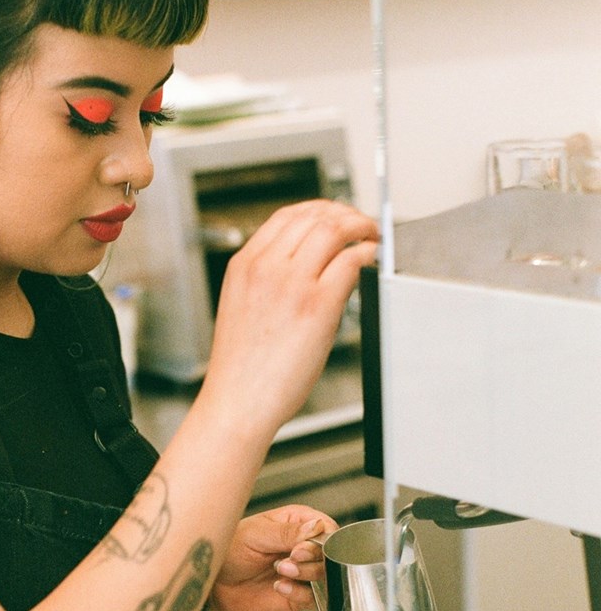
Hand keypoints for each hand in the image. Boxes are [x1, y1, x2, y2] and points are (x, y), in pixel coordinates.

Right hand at [202, 200, 377, 439]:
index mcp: (245, 266)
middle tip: (362, 225)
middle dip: (346, 214)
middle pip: (313, 216)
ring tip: (372, 238)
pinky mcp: (317, 305)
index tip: (336, 216)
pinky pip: (350, 262)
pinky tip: (372, 261)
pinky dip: (367, 255)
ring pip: (333, 230)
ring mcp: (292, 284)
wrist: (238, 401)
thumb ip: (270, 279)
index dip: (320, 209)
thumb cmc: (243, 368)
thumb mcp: (244, 307)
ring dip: (360, 228)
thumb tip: (311, 264)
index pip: (287, 216)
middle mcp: (266, 268)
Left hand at [205, 505, 337, 610]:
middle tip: (287, 563)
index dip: (320, 541)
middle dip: (311, 561)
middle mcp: (305, 546)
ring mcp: (304, 571)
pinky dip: (299, 594)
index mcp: (297, 522)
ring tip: (280, 573)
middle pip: (331, 553)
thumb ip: (286, 532)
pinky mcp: (300, 594)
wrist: (216, 583)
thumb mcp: (255, 534)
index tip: (298, 549)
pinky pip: (315, 598)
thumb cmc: (230, 550)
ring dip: (305, 576)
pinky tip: (279, 587)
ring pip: (327, 576)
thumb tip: (317, 526)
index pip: (327, 528)